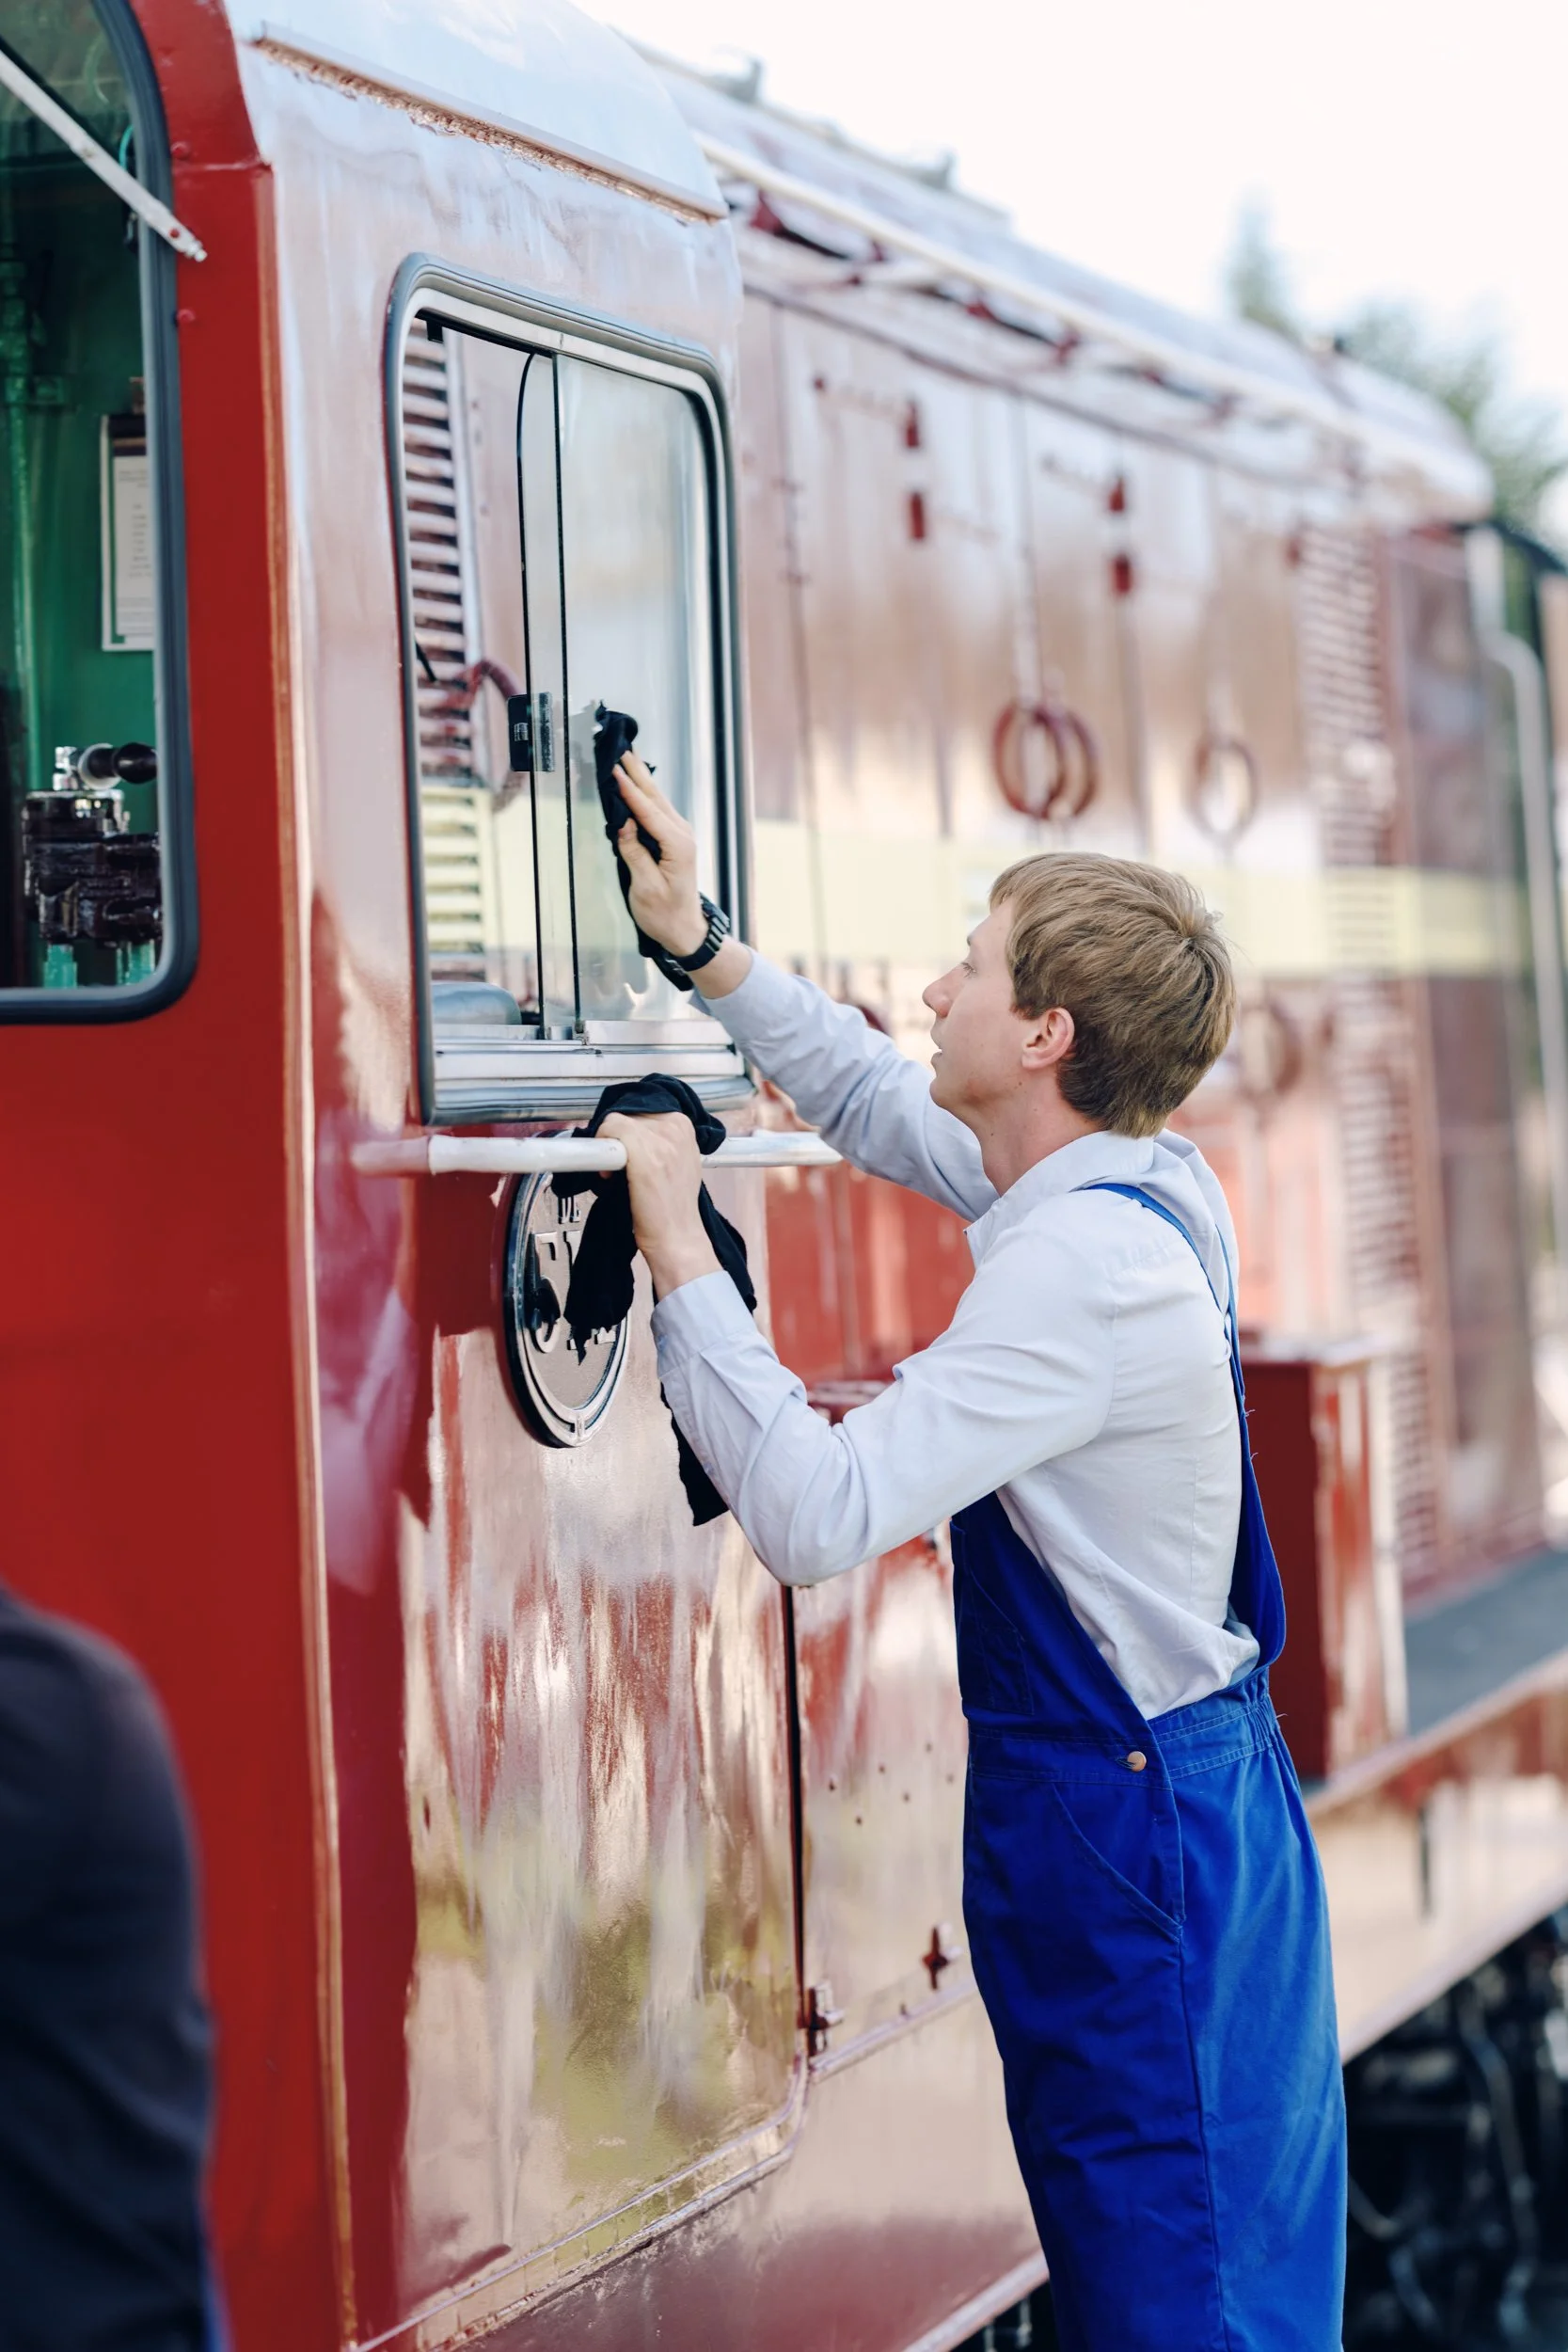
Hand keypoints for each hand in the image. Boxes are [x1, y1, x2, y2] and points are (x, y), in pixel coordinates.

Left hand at [598, 1112, 721, 1297]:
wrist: (677, 1237)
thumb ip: (660, 1141)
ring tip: (616, 1172)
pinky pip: (609, 1130)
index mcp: (684, 1126)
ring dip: (608, 1145)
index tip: (629, 1154)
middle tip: (621, 1166)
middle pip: (628, 1113)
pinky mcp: (643, 1153)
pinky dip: (601, 1150)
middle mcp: (675, 1127)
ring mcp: (660, 1139)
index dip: (629, 1131)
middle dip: (618, 1138)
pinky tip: (608, 1174)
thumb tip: (630, 1132)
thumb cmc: (672, 1207)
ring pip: (615, 1120)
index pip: (642, 1109)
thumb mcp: (678, 1162)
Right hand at [613, 754, 706, 956]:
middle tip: (620, 747)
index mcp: (677, 846)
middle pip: (655, 796)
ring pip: (657, 799)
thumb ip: (634, 853)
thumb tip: (623, 824)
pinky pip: (657, 810)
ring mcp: (680, 834)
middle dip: (636, 771)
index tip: (614, 769)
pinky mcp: (674, 838)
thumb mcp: (645, 887)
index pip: (648, 811)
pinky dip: (644, 793)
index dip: (629, 789)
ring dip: (640, 777)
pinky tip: (635, 782)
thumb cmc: (664, 914)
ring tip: (626, 756)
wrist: (685, 929)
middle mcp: (682, 834)